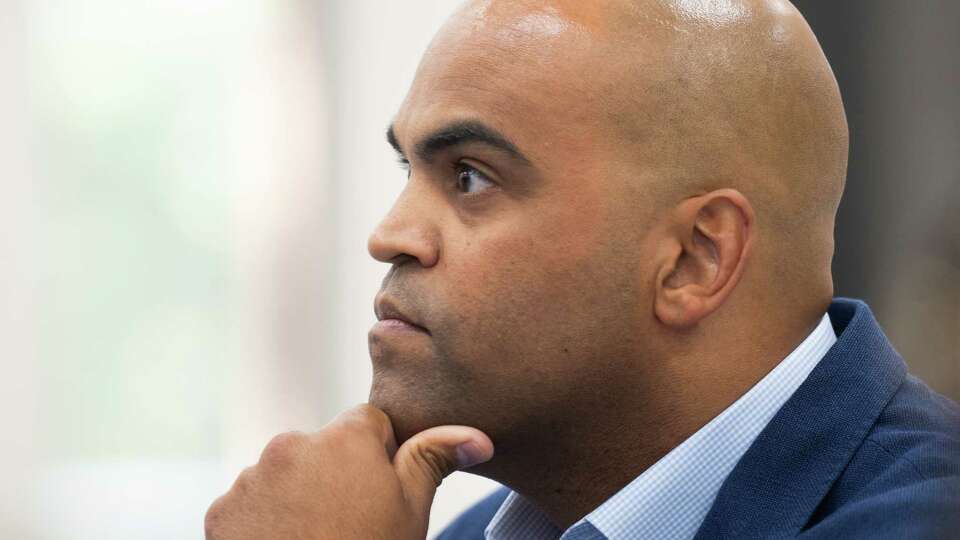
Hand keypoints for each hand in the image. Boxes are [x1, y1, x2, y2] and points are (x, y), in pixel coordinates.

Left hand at [204, 404, 493, 539]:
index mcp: (346, 437)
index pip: (369, 422)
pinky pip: (251, 502)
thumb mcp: (411, 512)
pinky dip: (264, 520)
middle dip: (335, 474)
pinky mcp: (222, 508)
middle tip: (349, 523)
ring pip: (286, 474)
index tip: (380, 491)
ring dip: (298, 496)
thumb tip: (477, 436)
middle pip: (324, 448)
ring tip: (315, 538)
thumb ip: (434, 459)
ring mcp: (252, 475)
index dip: (379, 456)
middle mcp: (294, 443)